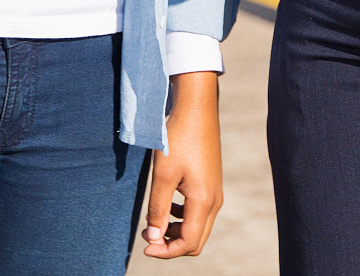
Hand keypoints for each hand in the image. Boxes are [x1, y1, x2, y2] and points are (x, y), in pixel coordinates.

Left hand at [143, 73, 222, 258]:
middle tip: (147, 236)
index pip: (189, 243)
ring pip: (197, 227)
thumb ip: (157, 209)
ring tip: (153, 220)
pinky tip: (166, 204)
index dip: (166, 251)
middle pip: (196, 240)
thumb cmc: (178, 139)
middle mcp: (214, 201)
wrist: (196, 109)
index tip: (144, 246)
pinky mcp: (211, 184)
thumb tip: (154, 238)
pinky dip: (182, 217)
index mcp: (204, 201)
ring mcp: (215, 192)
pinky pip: (198, 212)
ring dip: (175, 230)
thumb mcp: (162, 175)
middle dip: (171, 244)